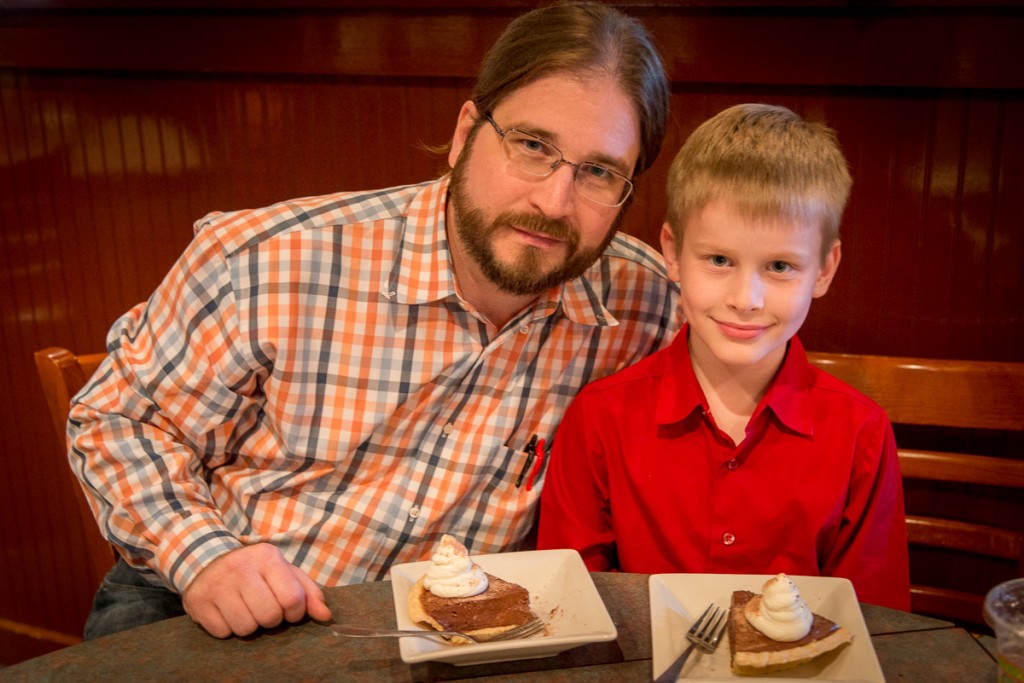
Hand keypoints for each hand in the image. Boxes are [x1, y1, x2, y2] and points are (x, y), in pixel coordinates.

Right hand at [181, 543, 331, 637]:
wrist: (207, 558)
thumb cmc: (255, 570)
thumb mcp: (283, 572)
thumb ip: (308, 592)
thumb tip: (326, 616)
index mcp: (267, 557)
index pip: (292, 599)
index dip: (294, 613)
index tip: (288, 610)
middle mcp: (241, 567)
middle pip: (269, 616)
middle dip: (271, 620)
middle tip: (264, 610)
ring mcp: (217, 584)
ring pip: (245, 627)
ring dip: (249, 625)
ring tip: (245, 609)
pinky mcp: (198, 601)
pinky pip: (222, 632)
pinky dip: (227, 628)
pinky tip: (226, 611)